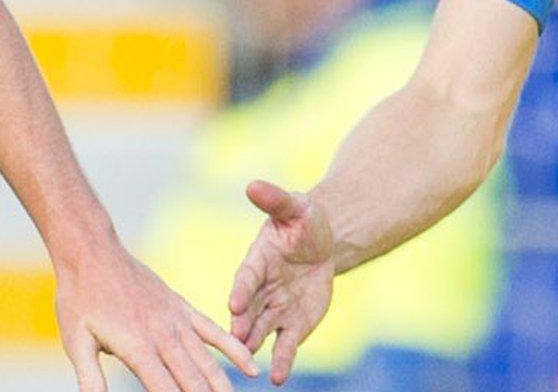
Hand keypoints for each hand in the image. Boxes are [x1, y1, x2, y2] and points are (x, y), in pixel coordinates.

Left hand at [56, 241, 259, 391]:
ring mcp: (176, 320)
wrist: (92, 253)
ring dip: (222, 385)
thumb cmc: (78, 299)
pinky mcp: (182, 308)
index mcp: (136, 347)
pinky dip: (233, 349)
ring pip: (207, 360)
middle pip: (191, 381)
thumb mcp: (76, 343)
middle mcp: (162, 335)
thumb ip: (90, 379)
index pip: (164, 390)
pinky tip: (250, 368)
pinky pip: (214, 331)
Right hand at [227, 180, 335, 384]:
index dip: (241, 290)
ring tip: (249, 361)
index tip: (233, 303)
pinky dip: (281, 362)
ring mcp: (275, 310)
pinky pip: (285, 346)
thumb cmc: (304, 220)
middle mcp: (261, 289)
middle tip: (236, 339)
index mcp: (257, 260)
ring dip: (254, 346)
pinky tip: (277, 378)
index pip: (247, 277)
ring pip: (261, 331)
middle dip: (243, 324)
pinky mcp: (292, 326)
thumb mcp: (295, 207)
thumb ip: (275, 200)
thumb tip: (253, 184)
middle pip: (249, 310)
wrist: (323, 244)